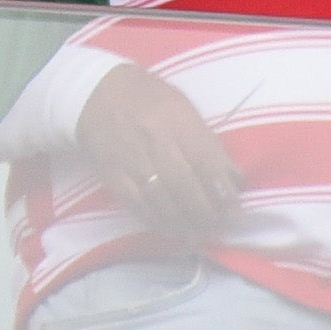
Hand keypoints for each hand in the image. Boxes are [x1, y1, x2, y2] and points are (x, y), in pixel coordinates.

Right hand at [76, 64, 237, 245]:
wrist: (95, 93)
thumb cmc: (150, 99)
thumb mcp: (185, 109)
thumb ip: (209, 143)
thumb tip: (235, 178)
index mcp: (176, 121)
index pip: (204, 160)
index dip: (222, 190)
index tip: (235, 210)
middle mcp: (153, 140)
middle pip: (183, 184)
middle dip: (204, 212)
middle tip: (218, 228)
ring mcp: (130, 159)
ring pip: (160, 199)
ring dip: (182, 222)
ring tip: (198, 236)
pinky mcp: (113, 174)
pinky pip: (136, 204)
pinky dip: (156, 221)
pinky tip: (171, 231)